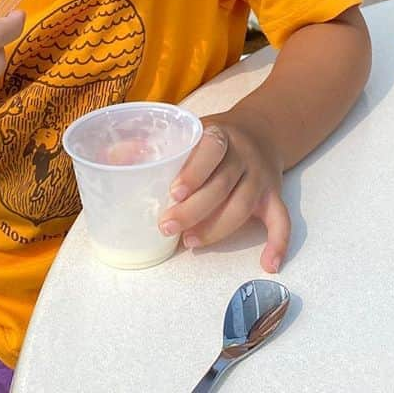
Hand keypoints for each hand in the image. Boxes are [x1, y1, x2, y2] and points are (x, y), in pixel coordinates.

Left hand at [160, 112, 290, 272]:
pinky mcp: (273, 196)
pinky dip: (278, 242)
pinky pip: (281, 219)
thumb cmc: (213, 138)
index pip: (212, 150)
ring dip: (217, 229)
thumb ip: (156, 144)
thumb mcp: (190, 130)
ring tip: (189, 242)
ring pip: (244, 205)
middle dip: (194, 210)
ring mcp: (261, 176)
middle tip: (166, 226)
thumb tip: (112, 158)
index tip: (174, 192)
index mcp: (222, 135)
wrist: (261, 130)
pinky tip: (269, 264)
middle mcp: (246, 154)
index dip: (194, 172)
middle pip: (223, 185)